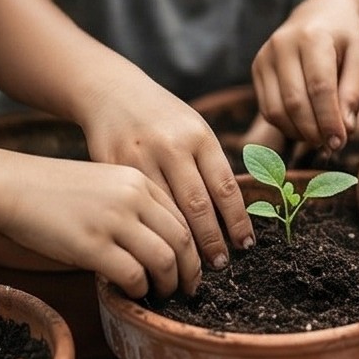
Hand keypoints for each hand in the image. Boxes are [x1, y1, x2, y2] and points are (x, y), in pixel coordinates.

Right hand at [0, 156, 201, 298]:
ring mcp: (112, 220)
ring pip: (164, 260)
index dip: (194, 248)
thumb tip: (159, 244)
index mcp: (138, 181)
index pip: (183, 218)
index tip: (193, 267)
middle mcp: (132, 197)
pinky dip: (138, 289)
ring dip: (168, 284)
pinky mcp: (91, 244)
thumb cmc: (56, 191)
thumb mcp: (104, 184)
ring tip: (161, 294)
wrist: (11, 186)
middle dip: (190, 271)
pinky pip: (132, 275)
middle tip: (188, 289)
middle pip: (182, 240)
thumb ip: (134, 207)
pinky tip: (130, 292)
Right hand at [80, 79, 254, 270]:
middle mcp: (171, 145)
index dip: (237, 221)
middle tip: (220, 265)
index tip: (246, 245)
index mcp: (199, 136)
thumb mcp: (194, 129)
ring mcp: (140, 156)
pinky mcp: (113, 167)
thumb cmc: (163, 119)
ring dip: (182, 244)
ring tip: (193, 266)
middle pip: (198, 205)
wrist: (112, 93)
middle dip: (211, 241)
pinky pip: (136, 208)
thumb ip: (210, 166)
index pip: (225, 187)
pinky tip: (160, 247)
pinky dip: (151, 232)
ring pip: (165, 211)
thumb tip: (232, 216)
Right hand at [251, 0, 358, 151]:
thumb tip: (344, 129)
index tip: (340, 142)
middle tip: (331, 146)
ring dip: (299, 133)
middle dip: (314, 131)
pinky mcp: (257, 69)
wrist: (320, 13)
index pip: (319, 87)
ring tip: (320, 138)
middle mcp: (282, 44)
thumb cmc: (345, 38)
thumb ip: (353, 92)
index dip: (329, 120)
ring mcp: (265, 57)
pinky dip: (286, 126)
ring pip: (276, 110)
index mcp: (312, 36)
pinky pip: (267, 109)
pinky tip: (305, 128)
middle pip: (294, 102)